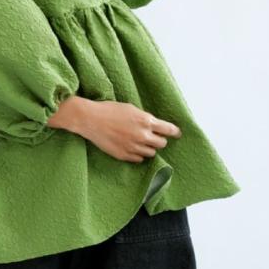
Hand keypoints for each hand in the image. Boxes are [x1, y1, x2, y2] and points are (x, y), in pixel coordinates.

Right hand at [48, 95, 181, 162]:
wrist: (91, 120)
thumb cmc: (110, 110)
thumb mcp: (131, 109)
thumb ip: (145, 119)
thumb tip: (154, 126)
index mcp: (146, 121)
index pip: (168, 130)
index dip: (174, 132)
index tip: (177, 134)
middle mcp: (142, 136)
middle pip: (161, 144)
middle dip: (159, 140)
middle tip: (154, 137)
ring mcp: (133, 147)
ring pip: (151, 153)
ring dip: (149, 148)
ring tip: (140, 142)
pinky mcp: (124, 155)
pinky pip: (139, 159)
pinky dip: (138, 154)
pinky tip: (132, 148)